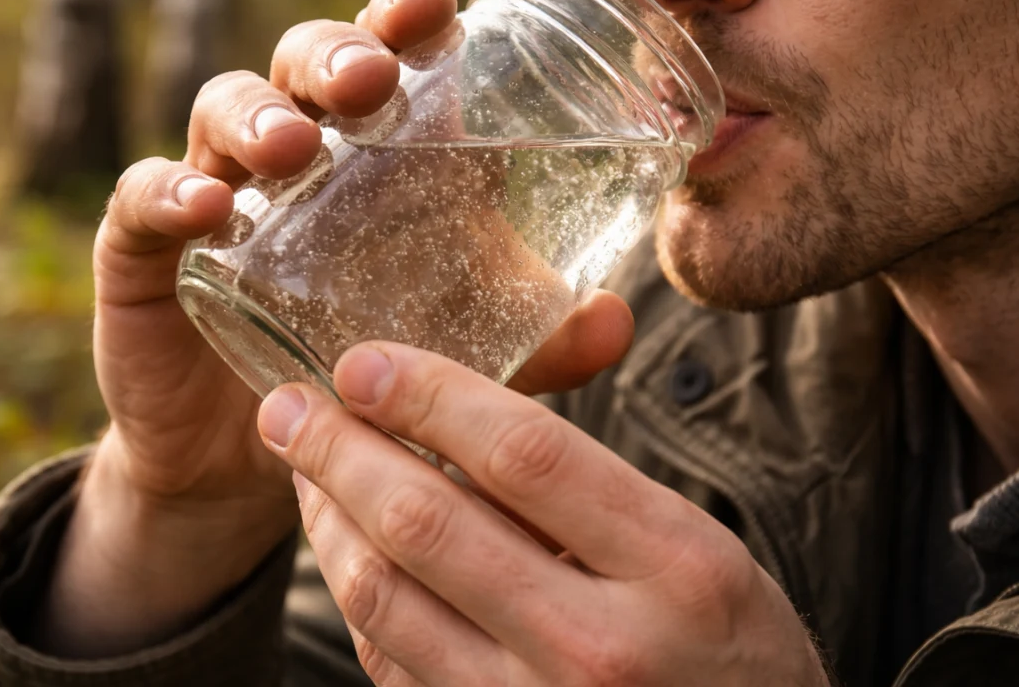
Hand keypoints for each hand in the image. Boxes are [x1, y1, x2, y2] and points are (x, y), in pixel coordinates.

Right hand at [35, 0, 638, 656]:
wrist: (256, 460)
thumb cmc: (362, 372)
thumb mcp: (460, 354)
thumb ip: (536, 338)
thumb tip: (619, 320)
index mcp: (375, 158)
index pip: (387, 58)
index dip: (404, 20)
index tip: (439, 9)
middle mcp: (297, 156)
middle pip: (305, 64)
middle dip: (335, 54)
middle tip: (370, 80)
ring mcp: (219, 196)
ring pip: (223, 110)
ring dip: (258, 114)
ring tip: (294, 146)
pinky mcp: (147, 253)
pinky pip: (143, 201)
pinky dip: (167, 192)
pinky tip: (202, 207)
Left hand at [258, 342, 831, 686]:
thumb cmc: (729, 651)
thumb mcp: (698, 548)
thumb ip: (589, 484)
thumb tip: (460, 402)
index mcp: (672, 566)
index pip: (521, 453)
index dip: (426, 394)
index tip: (363, 361)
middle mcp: (598, 645)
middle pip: (428, 523)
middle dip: (340, 450)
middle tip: (288, 406)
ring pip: (386, 596)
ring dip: (328, 518)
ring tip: (303, 467)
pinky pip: (390, 660)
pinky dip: (355, 591)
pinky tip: (342, 544)